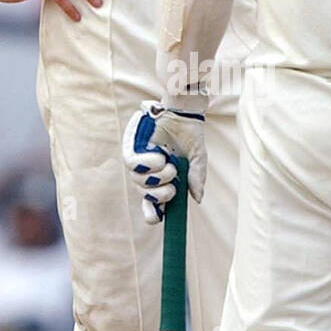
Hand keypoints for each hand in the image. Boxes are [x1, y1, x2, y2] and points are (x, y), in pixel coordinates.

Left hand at [122, 101, 205, 223]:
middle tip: (172, 184)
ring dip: (156, 177)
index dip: (152, 213)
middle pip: (145, 196)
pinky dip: (145, 164)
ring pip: (138, 182)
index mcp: (163, 180)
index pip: (152, 204)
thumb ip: (197, 179)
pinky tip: (158, 156)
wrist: (183, 113)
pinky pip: (132, 165)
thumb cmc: (190, 135)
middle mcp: (149, 174)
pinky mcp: (132, 148)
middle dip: (159, 196)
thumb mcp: (198, 160)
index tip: (158, 217)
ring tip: (167, 163)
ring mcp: (140, 162)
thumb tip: (198, 199)